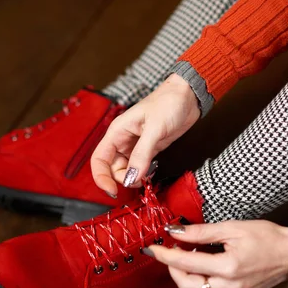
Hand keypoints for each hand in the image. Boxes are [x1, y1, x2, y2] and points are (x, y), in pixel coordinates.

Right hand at [91, 74, 199, 196]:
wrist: (188, 96)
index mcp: (117, 132)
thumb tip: (131, 177)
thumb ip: (142, 154)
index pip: (99, 159)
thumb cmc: (168, 103)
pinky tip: (152, 173)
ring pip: (127, 170)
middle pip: (113, 168)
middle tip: (140, 181)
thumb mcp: (154, 129)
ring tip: (148, 176)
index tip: (112, 190)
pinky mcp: (149, 150)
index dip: (101, 177)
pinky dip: (144, 175)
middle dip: (123, 179)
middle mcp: (123, 140)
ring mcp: (136, 146)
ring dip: (135, 178)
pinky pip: (140, 168)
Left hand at [145, 220, 287, 287]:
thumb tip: (175, 231)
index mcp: (228, 268)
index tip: (151, 248)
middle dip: (172, 269)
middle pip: (185, 286)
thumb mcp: (232, 228)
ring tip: (185, 256)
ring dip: (183, 277)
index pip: (186, 264)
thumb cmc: (267, 237)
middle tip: (171, 251)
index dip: (165, 255)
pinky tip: (199, 266)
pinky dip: (196, 282)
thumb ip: (201, 232)